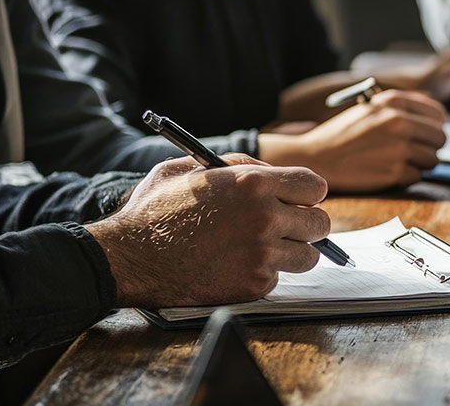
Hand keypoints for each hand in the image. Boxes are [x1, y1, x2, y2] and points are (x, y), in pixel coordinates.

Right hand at [85, 154, 328, 307]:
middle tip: (284, 227)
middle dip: (305, 224)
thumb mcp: (192, 168)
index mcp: (254, 183)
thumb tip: (273, 172)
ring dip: (291, 252)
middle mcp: (265, 218)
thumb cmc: (156, 210)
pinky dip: (262, 274)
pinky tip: (234, 265)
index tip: (297, 200)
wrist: (128, 257)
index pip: (315, 187)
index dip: (307, 194)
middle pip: (320, 224)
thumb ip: (239, 165)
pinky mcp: (253, 284)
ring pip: (307, 256)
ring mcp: (261, 254)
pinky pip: (277, 278)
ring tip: (261, 247)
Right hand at [259, 89, 446, 192]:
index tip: (426, 133)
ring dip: (420, 164)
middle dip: (430, 146)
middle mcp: (399, 122)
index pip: (438, 114)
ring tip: (398, 161)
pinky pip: (417, 177)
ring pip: (433, 159)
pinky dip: (406, 177)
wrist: (317, 158)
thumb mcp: (371, 108)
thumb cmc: (344, 134)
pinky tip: (388, 171)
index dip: (435, 125)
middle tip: (413, 151)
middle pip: (440, 138)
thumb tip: (434, 109)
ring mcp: (399, 148)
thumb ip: (403, 106)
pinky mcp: (395, 172)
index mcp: (394, 102)